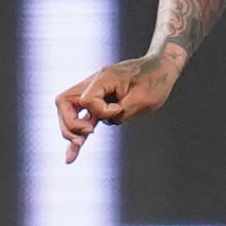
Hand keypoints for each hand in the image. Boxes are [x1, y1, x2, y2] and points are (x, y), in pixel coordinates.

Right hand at [55, 52, 181, 162]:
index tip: (120, 110)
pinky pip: (83, 118)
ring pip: (69, 111)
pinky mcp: (100, 103)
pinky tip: (71, 157)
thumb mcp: (145, 99)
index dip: (100, 111)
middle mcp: (94, 83)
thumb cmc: (156, 81)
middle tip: (85, 137)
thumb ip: (124, 111)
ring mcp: (95, 92)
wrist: (161, 68)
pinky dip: (78, 134)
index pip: (87, 99)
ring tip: (74, 153)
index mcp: (104, 77)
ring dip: (70, 131)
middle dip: (70, 124)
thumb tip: (108, 121)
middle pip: (64, 103)